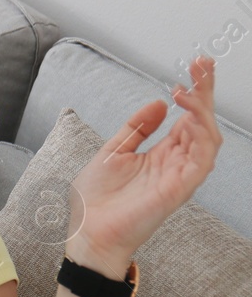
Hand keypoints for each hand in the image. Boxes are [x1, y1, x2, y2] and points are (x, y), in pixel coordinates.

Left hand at [66, 57, 220, 277]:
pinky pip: (202, 160)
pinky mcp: (179, 189)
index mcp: (161, 153)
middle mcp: (175, 162)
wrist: (88, 231)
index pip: (187, 117)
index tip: (195, 65)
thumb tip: (160, 103)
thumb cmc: (97, 198)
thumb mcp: (113, 151)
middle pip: (202, 122)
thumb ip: (136, 128)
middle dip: (205, 92)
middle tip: (203, 64)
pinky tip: (191, 117)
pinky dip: (201, 136)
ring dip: (202, 111)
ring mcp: (179, 175)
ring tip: (188, 89)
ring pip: (208, 138)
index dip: (194, 92)